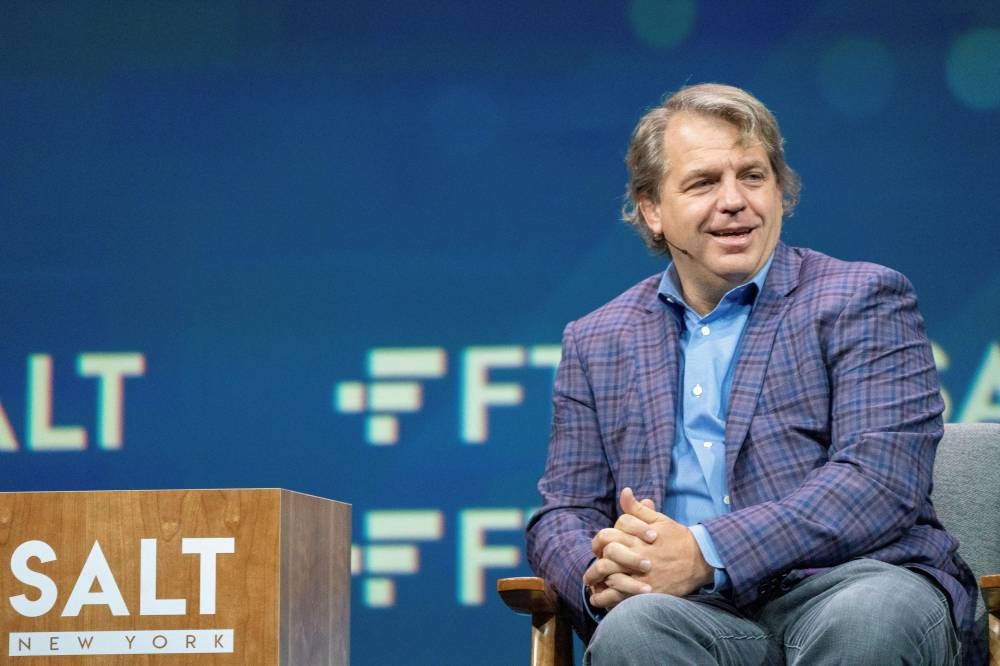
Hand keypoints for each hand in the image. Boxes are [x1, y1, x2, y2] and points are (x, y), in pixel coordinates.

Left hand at [583, 488, 714, 608]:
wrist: (700, 559)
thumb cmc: (677, 538)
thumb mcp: (659, 520)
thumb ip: (638, 509)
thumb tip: (625, 492)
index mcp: (637, 537)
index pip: (607, 536)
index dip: (599, 542)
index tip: (598, 549)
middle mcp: (637, 554)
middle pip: (607, 556)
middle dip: (595, 564)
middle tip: (590, 571)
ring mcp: (642, 574)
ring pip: (611, 577)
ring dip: (597, 581)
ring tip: (591, 585)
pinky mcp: (647, 591)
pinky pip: (620, 596)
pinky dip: (606, 598)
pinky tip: (599, 599)